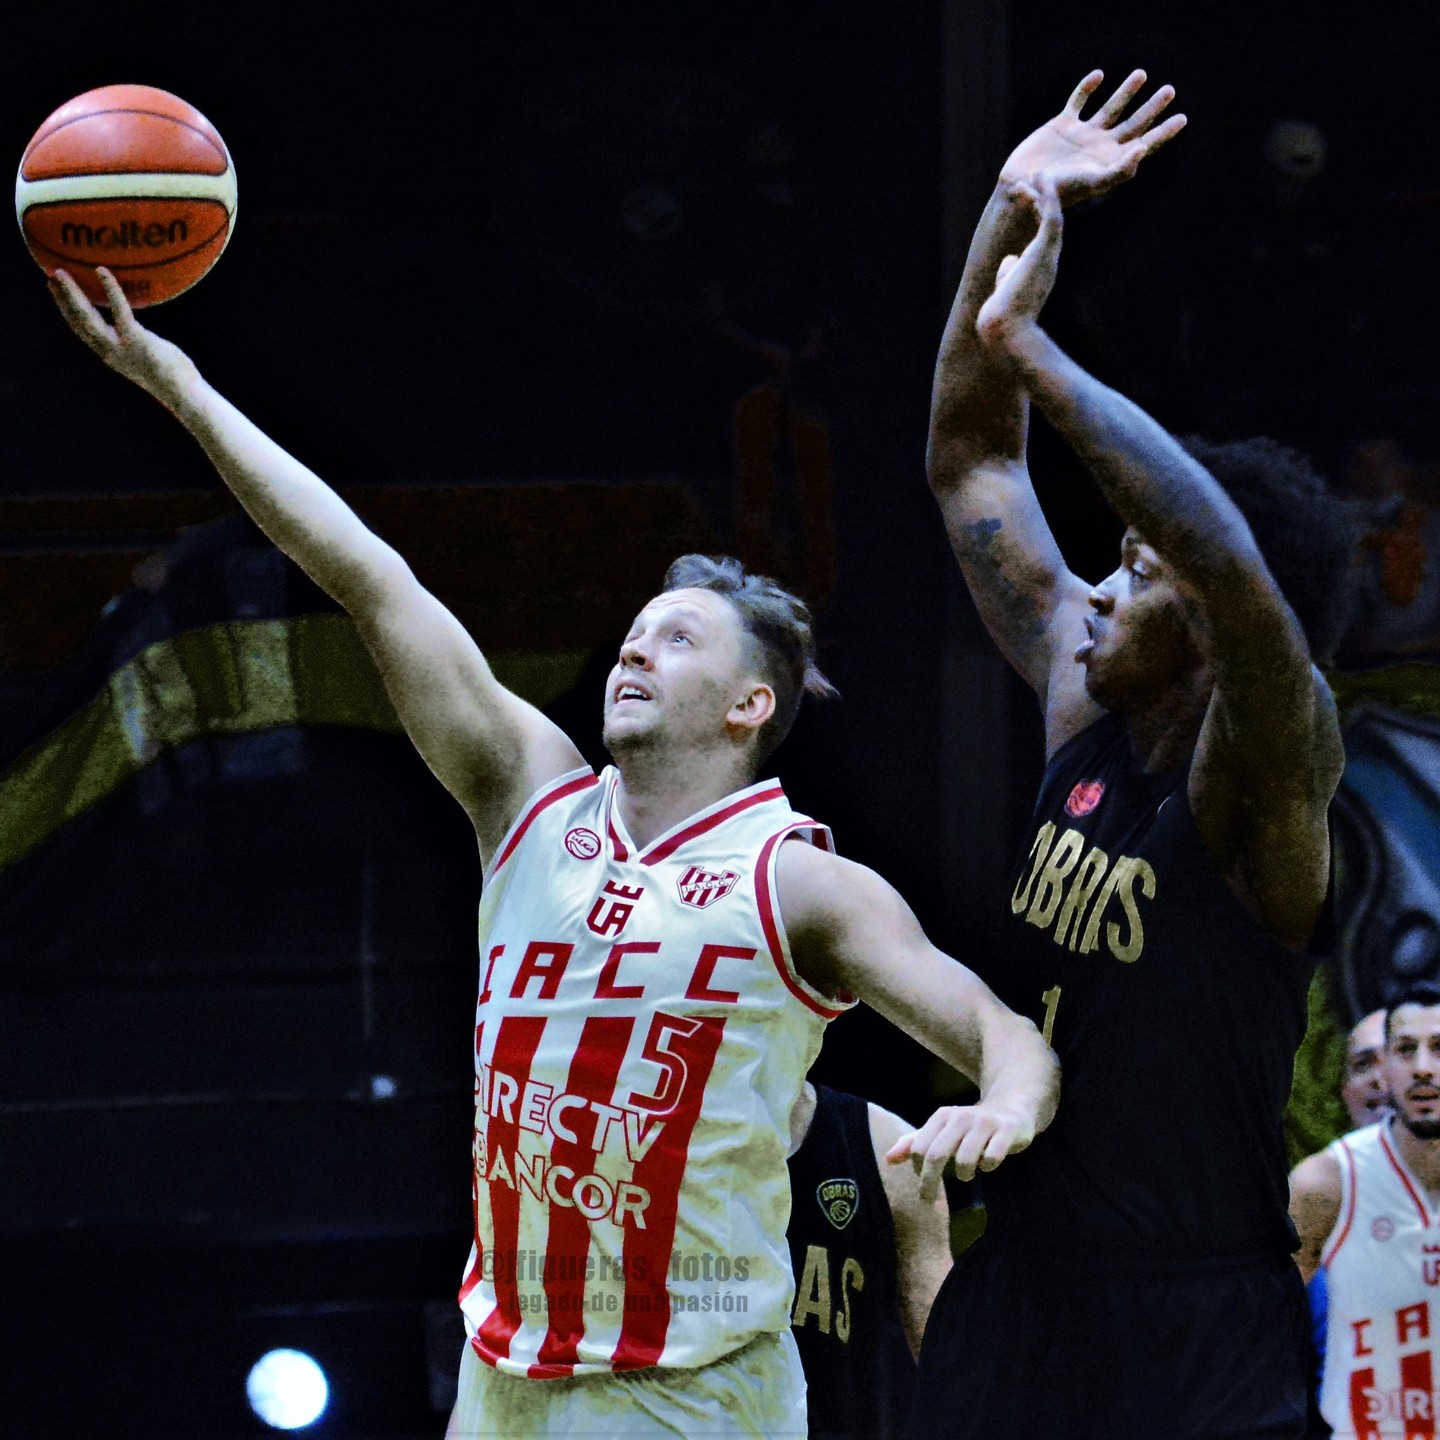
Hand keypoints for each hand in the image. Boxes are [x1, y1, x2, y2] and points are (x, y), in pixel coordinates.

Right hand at [49, 266, 199, 409]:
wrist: (184, 394)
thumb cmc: (175, 376)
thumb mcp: (149, 357)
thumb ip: (138, 344)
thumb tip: (141, 331)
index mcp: (111, 355)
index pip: (82, 331)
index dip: (66, 312)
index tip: (55, 292)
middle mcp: (109, 352)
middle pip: (77, 323)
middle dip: (61, 300)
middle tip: (49, 276)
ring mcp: (120, 347)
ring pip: (87, 317)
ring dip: (71, 294)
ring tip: (60, 272)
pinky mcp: (135, 340)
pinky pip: (119, 310)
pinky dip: (110, 290)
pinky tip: (102, 271)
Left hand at [885, 1099, 1037, 1203]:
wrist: (1011, 1109)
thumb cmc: (970, 1127)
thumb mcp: (941, 1131)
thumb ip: (915, 1143)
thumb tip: (888, 1159)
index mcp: (942, 1116)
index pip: (920, 1148)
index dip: (918, 1170)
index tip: (923, 1182)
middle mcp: (961, 1116)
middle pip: (937, 1154)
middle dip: (929, 1182)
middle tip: (928, 1199)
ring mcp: (985, 1122)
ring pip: (965, 1159)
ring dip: (964, 1174)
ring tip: (967, 1174)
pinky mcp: (1007, 1130)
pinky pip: (992, 1157)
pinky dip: (988, 1166)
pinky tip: (988, 1164)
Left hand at [976, 179, 1062, 351]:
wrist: (1006, 328)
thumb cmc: (1004, 314)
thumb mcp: (1007, 287)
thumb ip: (1010, 271)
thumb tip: (1008, 260)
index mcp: (1040, 267)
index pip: (1044, 235)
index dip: (1040, 215)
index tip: (1031, 198)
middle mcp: (1048, 258)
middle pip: (1051, 221)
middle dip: (1046, 199)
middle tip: (1040, 177)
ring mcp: (1048, 253)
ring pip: (1053, 214)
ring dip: (1047, 192)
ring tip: (1041, 172)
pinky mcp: (1044, 249)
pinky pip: (1051, 215)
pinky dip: (1047, 195)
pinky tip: (1042, 177)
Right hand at [1000, 69, 1184, 206]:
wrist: (1025, 188)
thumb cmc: (1060, 191)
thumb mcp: (1095, 182)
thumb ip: (1122, 168)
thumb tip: (1143, 148)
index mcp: (1111, 161)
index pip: (1144, 144)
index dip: (1163, 132)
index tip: (1182, 119)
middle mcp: (1099, 146)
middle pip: (1133, 123)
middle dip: (1152, 108)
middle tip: (1169, 91)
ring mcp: (1081, 134)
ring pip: (1110, 108)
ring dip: (1126, 92)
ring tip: (1141, 74)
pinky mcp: (1061, 125)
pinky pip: (1077, 102)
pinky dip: (1087, 88)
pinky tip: (1098, 76)